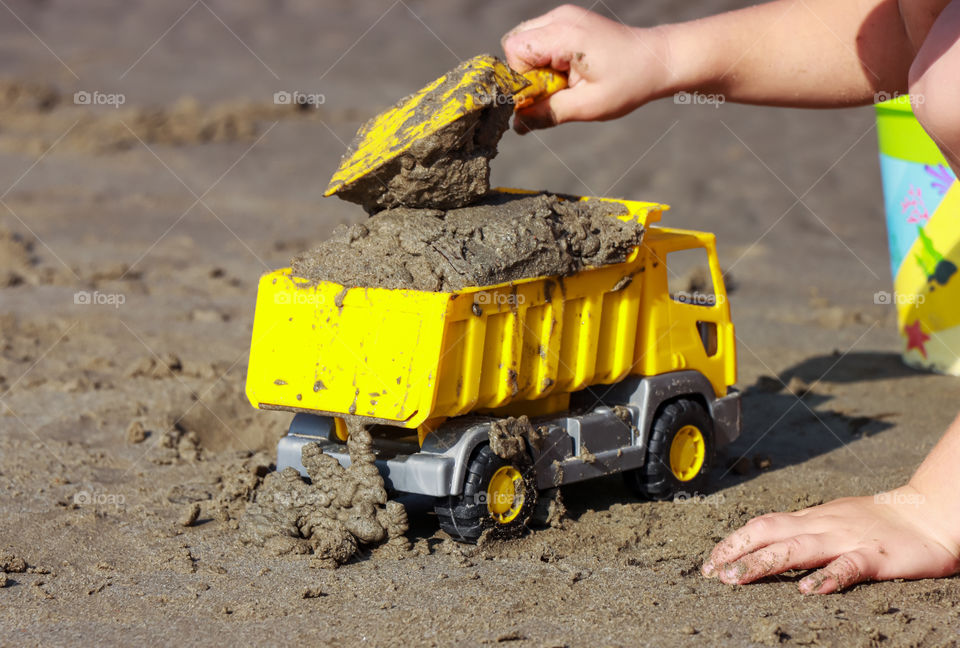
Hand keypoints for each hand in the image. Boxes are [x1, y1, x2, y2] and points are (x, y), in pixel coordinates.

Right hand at [501, 5, 673, 132]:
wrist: (657, 60)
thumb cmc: (628, 83)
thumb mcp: (588, 106)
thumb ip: (549, 113)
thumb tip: (517, 125)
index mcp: (564, 33)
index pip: (515, 51)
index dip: (522, 78)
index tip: (547, 94)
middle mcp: (559, 17)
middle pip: (515, 43)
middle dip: (527, 73)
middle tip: (558, 88)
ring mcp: (563, 16)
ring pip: (524, 42)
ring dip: (536, 67)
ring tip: (566, 79)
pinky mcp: (567, 21)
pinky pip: (539, 41)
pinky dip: (546, 60)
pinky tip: (569, 71)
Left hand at [702, 485, 959, 593]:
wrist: (930, 514)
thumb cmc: (880, 521)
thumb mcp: (834, 520)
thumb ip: (805, 531)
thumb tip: (769, 543)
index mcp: (812, 518)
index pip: (763, 525)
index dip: (734, 541)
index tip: (710, 561)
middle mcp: (823, 525)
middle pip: (770, 533)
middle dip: (736, 552)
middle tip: (711, 572)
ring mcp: (848, 539)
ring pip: (798, 548)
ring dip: (763, 562)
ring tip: (737, 579)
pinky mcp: (876, 556)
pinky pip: (848, 566)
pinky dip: (827, 577)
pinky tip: (808, 589)